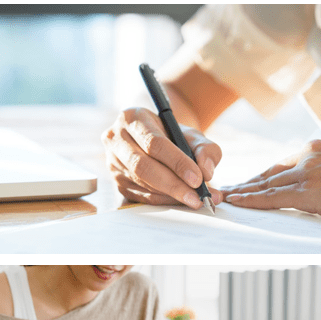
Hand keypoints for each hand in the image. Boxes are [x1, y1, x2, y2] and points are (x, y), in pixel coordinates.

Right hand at [101, 108, 221, 207]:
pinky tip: (180, 201)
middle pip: (143, 167)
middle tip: (196, 198)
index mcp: (132, 118)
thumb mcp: (192, 135)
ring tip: (195, 200)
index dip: (177, 163)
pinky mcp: (117, 182)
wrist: (155, 141)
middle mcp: (116, 139)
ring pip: (142, 184)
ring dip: (170, 196)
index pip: (154, 143)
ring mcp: (113, 163)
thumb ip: (206, 149)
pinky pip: (140, 197)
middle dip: (173, 185)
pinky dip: (163, 201)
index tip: (198, 179)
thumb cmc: (173, 136)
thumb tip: (207, 172)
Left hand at [219, 137, 320, 220]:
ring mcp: (309, 172)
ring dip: (241, 192)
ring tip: (221, 197)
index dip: (259, 177)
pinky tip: (236, 201)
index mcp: (318, 148)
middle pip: (269, 173)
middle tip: (223, 191)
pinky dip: (251, 200)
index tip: (244, 184)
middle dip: (245, 184)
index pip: (281, 166)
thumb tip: (315, 180)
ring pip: (266, 184)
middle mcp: (310, 156)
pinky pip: (273, 197)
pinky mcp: (310, 190)